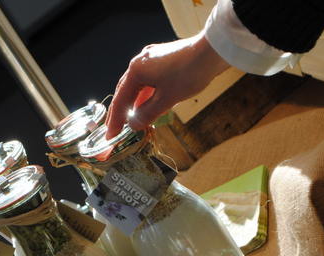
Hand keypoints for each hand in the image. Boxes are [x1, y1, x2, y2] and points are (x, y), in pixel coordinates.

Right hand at [105, 32, 228, 137]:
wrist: (211, 52)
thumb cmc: (189, 74)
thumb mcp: (167, 99)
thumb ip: (148, 114)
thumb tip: (133, 125)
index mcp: (136, 70)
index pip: (121, 99)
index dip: (115, 120)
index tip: (111, 135)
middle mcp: (140, 61)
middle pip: (126, 91)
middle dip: (121, 111)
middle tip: (116, 129)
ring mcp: (152, 59)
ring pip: (139, 86)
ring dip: (136, 104)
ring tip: (133, 122)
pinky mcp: (163, 60)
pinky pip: (149, 81)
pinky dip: (147, 96)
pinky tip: (149, 106)